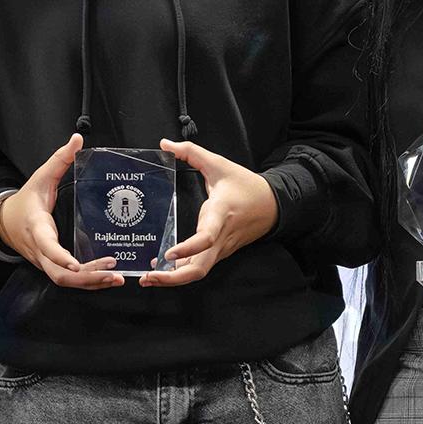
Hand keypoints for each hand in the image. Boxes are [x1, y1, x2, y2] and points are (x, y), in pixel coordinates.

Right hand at [0, 133, 119, 288]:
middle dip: (86, 277)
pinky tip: (109, 278)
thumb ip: (60, 160)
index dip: (60, 257)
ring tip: (116, 278)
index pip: (46, 247)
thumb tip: (77, 139)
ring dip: (91, 283)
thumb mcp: (41, 178)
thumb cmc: (26, 201)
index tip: (76, 263)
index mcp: (36, 228)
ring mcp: (45, 262)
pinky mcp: (52, 267)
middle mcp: (40, 250)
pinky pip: (69, 280)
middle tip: (112, 272)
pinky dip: (89, 282)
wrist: (5, 223)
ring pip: (65, 281)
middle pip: (60, 275)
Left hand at [142, 138, 277, 286]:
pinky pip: (201, 267)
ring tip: (149, 278)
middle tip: (148, 277)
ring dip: (174, 279)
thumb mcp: (219, 164)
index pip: (206, 238)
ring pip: (199, 272)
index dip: (188, 249)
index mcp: (220, 214)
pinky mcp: (220, 253)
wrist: (273, 205)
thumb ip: (191, 152)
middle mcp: (220, 237)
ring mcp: (221, 248)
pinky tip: (163, 270)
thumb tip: (165, 144)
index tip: (169, 253)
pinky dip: (182, 273)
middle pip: (199, 268)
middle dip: (173, 278)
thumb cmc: (246, 185)